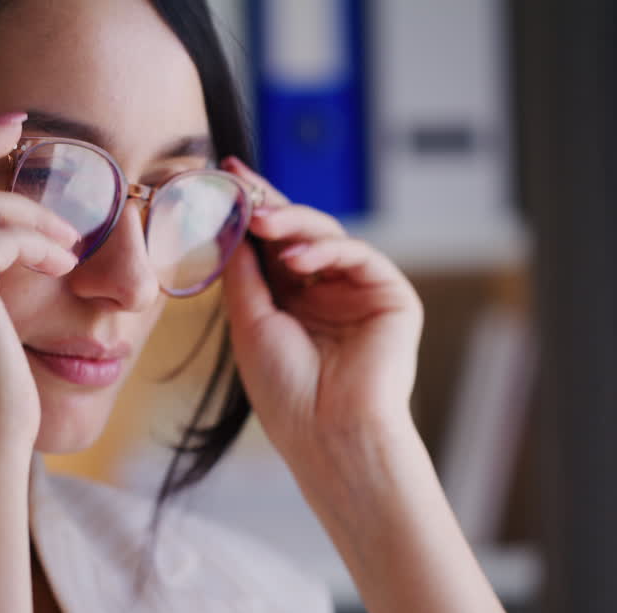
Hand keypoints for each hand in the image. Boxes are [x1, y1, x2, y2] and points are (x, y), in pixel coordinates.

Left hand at [221, 157, 423, 477]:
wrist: (329, 434)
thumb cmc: (286, 391)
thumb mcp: (249, 323)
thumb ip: (244, 271)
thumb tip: (232, 222)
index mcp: (293, 302)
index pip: (271, 244)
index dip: (251, 210)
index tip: (225, 175)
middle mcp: (326, 292)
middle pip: (299, 232)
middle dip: (270, 205)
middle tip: (241, 185)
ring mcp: (359, 292)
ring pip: (327, 235)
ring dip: (292, 223)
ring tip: (262, 220)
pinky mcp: (391, 295)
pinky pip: (358, 255)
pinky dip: (326, 249)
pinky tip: (296, 258)